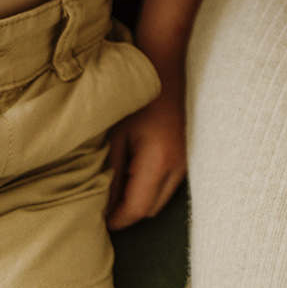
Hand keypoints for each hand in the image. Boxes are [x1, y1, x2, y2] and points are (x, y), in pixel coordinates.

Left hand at [107, 86, 185, 230]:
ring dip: (142, 199)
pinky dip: (153, 186)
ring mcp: (187, 160)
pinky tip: (137, 170)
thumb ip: (110, 175)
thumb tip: (102, 207)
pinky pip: (170, 183)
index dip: (116, 220)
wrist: (166, 67)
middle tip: (105, 204)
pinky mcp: (188, 153)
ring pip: (162, 198)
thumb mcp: (116, 136)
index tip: (98, 221)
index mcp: (158, 162)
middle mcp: (178, 166)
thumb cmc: (138, 99)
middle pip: (151, 210)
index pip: (137, 209)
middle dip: (128, 212)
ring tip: (119, 185)